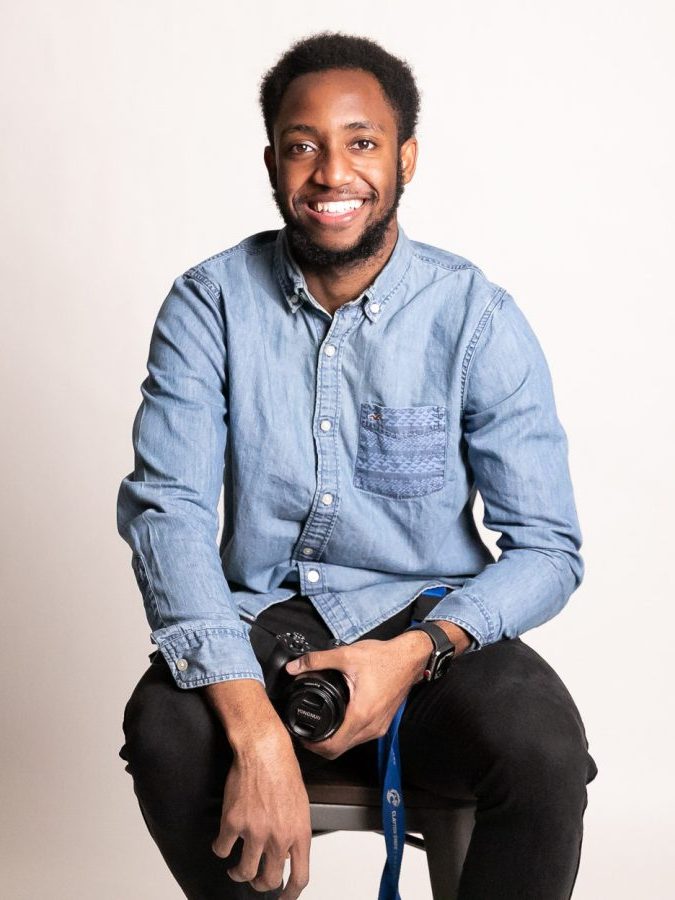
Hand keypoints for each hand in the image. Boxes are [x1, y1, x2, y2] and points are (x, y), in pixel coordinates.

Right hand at [211, 728, 311, 898]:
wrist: (264, 750)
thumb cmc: (283, 770)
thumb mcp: (300, 805)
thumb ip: (294, 832)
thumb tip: (288, 854)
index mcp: (299, 832)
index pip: (300, 877)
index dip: (290, 894)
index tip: (284, 898)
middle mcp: (278, 836)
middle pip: (269, 880)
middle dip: (260, 885)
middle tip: (255, 879)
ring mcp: (255, 831)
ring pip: (244, 872)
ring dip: (239, 873)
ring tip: (237, 867)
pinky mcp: (233, 822)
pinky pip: (222, 849)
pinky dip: (220, 848)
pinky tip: (223, 841)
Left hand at [284, 634, 428, 759]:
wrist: (410, 659)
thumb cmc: (384, 658)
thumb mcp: (346, 655)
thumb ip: (317, 661)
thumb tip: (294, 667)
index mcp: (361, 714)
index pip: (332, 746)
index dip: (313, 745)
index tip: (302, 736)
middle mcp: (371, 726)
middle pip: (340, 750)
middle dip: (320, 744)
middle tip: (307, 732)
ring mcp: (379, 727)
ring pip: (351, 745)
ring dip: (335, 740)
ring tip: (321, 725)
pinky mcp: (383, 723)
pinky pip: (361, 737)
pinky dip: (348, 733)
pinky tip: (341, 719)